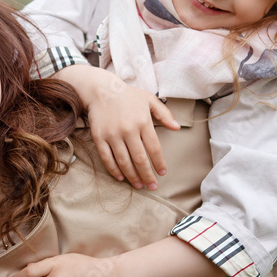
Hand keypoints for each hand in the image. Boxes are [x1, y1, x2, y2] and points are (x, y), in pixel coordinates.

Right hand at [56, 64, 179, 189]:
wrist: (101, 90)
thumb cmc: (128, 95)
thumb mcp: (149, 99)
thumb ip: (164, 114)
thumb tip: (177, 128)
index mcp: (143, 121)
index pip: (154, 148)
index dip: (159, 163)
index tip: (162, 173)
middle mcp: (128, 129)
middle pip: (140, 159)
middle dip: (147, 175)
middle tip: (152, 186)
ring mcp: (113, 134)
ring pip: (124, 161)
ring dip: (132, 176)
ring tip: (139, 185)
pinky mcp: (100, 137)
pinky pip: (107, 158)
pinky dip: (114, 170)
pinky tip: (121, 177)